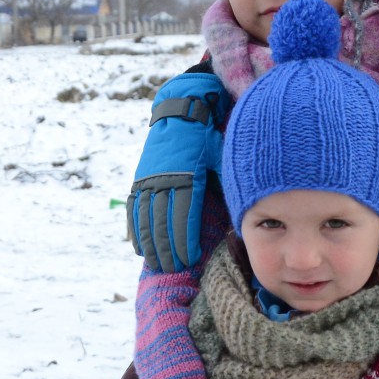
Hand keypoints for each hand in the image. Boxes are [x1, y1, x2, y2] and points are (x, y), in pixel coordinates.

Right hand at [128, 71, 226, 271]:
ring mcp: (148, 179)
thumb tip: (244, 208)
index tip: (188, 259)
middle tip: (173, 268)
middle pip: (161, 221)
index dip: (183, 240)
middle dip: (166, 248)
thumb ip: (228, 181)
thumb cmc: (210, 136)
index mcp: (187, 175)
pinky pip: (134, 208)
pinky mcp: (140, 178)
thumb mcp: (224, 155)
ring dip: (150, 243)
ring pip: (145, 218)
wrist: (184, 109)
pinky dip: (135, 229)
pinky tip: (139, 247)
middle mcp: (163, 178)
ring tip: (157, 263)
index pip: (182, 215)